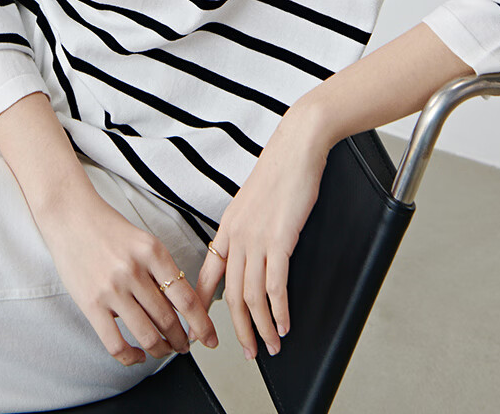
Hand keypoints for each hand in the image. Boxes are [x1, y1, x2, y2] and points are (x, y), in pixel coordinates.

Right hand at [36, 179, 218, 365]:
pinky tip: (137, 355)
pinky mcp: (91, 304)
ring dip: (161, 350)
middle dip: (181, 340)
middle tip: (185, 346)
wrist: (70, 215)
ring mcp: (112, 289)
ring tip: (164, 350)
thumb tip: (179, 307)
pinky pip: (115, 343)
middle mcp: (134, 271)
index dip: (202, 324)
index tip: (209, 338)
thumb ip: (159, 271)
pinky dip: (131, 357)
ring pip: (147, 334)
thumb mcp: (142, 241)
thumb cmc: (107, 228)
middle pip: (168, 319)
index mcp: (152, 251)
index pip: (186, 297)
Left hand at [194, 107, 328, 359]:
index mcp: (227, 228)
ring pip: (252, 297)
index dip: (203, 309)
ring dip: (262, 328)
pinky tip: (284, 325)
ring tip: (271, 347)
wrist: (296, 146)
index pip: (207, 276)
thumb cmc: (280, 171)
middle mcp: (236, 236)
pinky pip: (276, 286)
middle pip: (231, 296)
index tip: (202, 332)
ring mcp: (256, 239)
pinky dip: (279, 311)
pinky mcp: (280, 239)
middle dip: (239, 330)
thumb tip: (247, 255)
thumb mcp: (253, 203)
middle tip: (248, 353)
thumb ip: (246, 230)